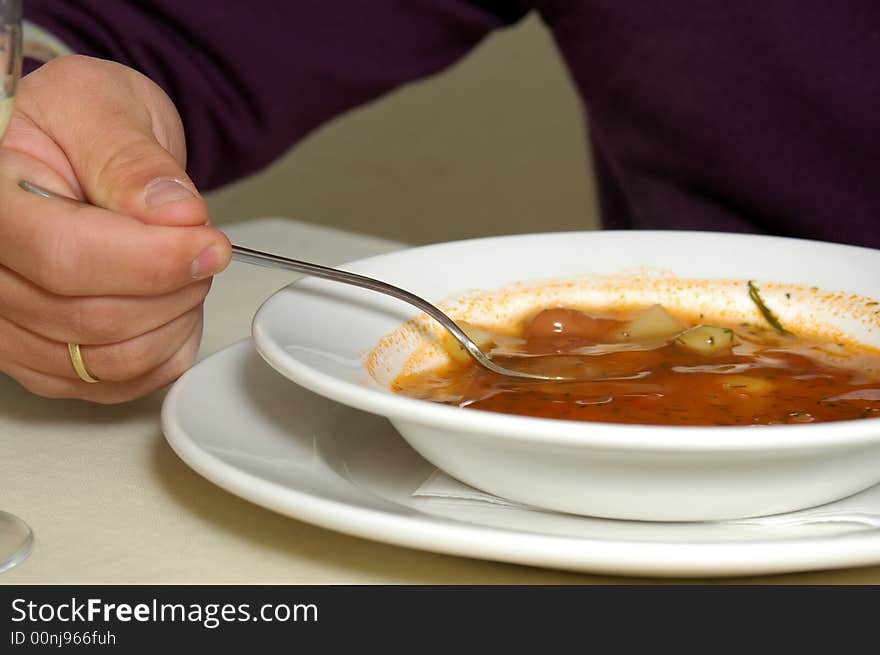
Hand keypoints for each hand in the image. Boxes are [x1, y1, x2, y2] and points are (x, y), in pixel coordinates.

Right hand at [0, 55, 230, 402]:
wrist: (78, 150)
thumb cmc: (78, 122)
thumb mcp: (103, 106)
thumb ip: (133, 160)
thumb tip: (173, 216)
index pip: (64, 255)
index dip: (151, 261)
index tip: (208, 245)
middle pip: (91, 318)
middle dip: (173, 286)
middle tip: (206, 247)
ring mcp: (9, 323)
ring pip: (109, 360)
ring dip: (174, 320)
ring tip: (188, 270)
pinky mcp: (41, 358)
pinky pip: (118, 383)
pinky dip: (166, 348)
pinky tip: (174, 306)